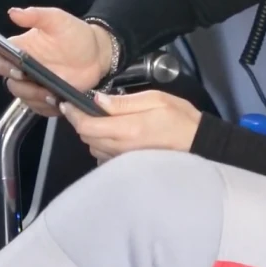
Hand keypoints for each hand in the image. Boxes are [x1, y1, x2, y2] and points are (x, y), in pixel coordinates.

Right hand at [0, 7, 111, 116]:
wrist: (98, 53)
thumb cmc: (74, 34)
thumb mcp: (58, 20)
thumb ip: (36, 15)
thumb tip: (13, 13)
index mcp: (20, 50)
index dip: (0, 66)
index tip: (16, 68)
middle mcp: (22, 70)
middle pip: (9, 84)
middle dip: (24, 87)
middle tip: (42, 85)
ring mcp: (35, 86)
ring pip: (24, 98)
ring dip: (37, 98)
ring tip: (55, 95)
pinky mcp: (47, 99)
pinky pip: (40, 109)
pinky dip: (48, 108)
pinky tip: (60, 101)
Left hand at [60, 91, 202, 160]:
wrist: (198, 144)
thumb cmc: (179, 118)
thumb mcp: (156, 99)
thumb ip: (124, 101)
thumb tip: (97, 100)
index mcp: (127, 129)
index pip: (87, 126)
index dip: (73, 114)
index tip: (67, 103)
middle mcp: (120, 148)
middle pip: (86, 137)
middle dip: (81, 122)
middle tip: (84, 108)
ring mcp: (122, 160)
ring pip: (93, 147)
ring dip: (91, 134)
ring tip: (99, 120)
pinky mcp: (126, 167)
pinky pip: (103, 157)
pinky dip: (101, 145)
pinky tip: (111, 136)